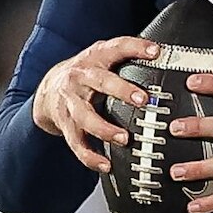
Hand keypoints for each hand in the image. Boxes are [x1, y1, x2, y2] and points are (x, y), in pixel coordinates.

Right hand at [28, 35, 158, 173]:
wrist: (48, 90)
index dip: (135, 48)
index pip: (116, 48)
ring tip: (124, 138)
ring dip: (105, 129)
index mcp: (95, 59)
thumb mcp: (102, 59)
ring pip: (86, 117)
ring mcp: (71, 103)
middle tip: (142, 101)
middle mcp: (80, 79)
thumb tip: (164, 56)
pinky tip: (106, 165)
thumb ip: (127, 58)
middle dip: (122, 91)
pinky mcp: (66, 125)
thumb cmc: (85, 75)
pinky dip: (91, 157)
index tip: (155, 52)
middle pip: (100, 83)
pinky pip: (77, 144)